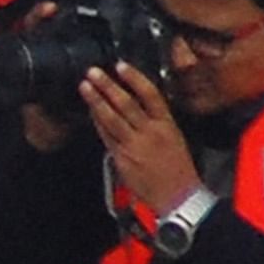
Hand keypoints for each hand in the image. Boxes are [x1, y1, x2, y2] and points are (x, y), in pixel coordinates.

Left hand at [76, 62, 199, 216]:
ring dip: (96, 101)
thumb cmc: (178, 169)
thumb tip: (137, 106)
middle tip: (93, 72)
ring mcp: (133, 145)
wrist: (177, 197)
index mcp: (166, 125)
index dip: (134, 78)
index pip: (150, 95)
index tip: (121, 66)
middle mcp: (150, 132)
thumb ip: (155, 122)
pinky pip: (106, 136)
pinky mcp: (121, 158)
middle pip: (126, 104)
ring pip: (111, 118)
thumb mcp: (175, 138)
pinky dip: (97, 122)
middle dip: (107, 86)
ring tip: (85, 86)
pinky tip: (90, 111)